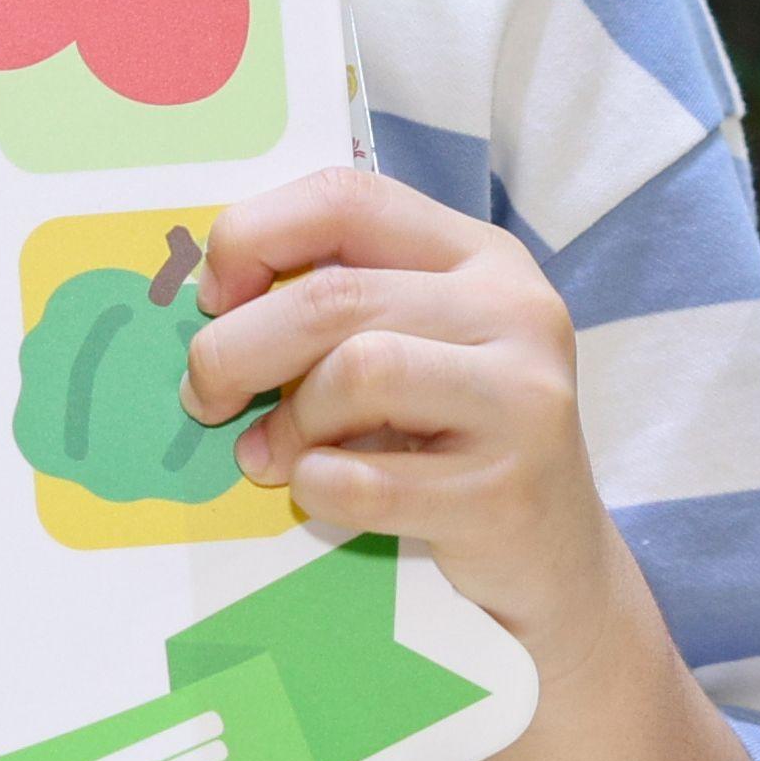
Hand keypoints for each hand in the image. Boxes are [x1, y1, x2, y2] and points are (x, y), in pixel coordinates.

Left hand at [185, 170, 623, 657]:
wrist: (552, 562)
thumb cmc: (453, 445)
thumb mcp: (415, 346)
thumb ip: (340, 306)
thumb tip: (214, 304)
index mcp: (481, 256)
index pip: (347, 197)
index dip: (254, 237)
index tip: (214, 299)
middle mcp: (515, 310)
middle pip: (335, 297)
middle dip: (238, 349)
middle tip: (207, 396)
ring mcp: (522, 399)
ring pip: (357, 372)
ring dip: (289, 423)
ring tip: (272, 455)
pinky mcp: (506, 491)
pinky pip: (365, 479)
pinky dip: (317, 487)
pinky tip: (319, 493)